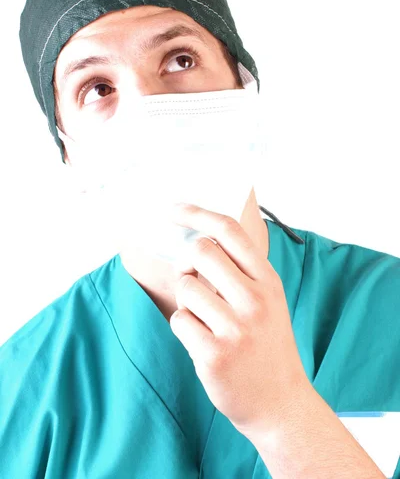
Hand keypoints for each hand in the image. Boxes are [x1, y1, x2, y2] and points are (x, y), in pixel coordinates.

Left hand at [169, 202, 312, 437]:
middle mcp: (255, 300)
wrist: (280, 403)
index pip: (229, 231)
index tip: (175, 211)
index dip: (197, 214)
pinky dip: (185, 327)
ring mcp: (236, 328)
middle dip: (186, 261)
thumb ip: (240, 272)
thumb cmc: (267, 345)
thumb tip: (196, 242)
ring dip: (187, 300)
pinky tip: (203, 341)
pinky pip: (179, 320)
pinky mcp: (214, 355)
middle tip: (190, 277)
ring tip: (204, 319)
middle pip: (200, 251)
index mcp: (268, 281)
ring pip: (185, 287)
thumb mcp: (267, 300)